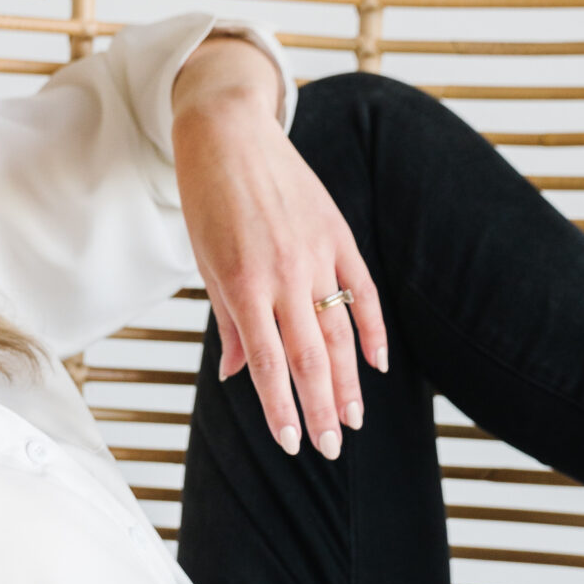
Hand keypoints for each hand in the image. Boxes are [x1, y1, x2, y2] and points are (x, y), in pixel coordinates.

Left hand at [169, 38, 387, 457]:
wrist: (227, 134)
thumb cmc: (207, 202)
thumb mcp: (206, 265)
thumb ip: (231, 323)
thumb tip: (240, 375)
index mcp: (243, 286)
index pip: (270, 365)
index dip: (283, 410)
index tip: (293, 444)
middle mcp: (285, 274)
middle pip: (311, 358)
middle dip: (322, 409)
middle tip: (332, 449)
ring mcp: (316, 254)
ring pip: (340, 332)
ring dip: (349, 382)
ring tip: (354, 420)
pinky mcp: (337, 235)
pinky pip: (361, 291)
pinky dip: (372, 330)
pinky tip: (378, 365)